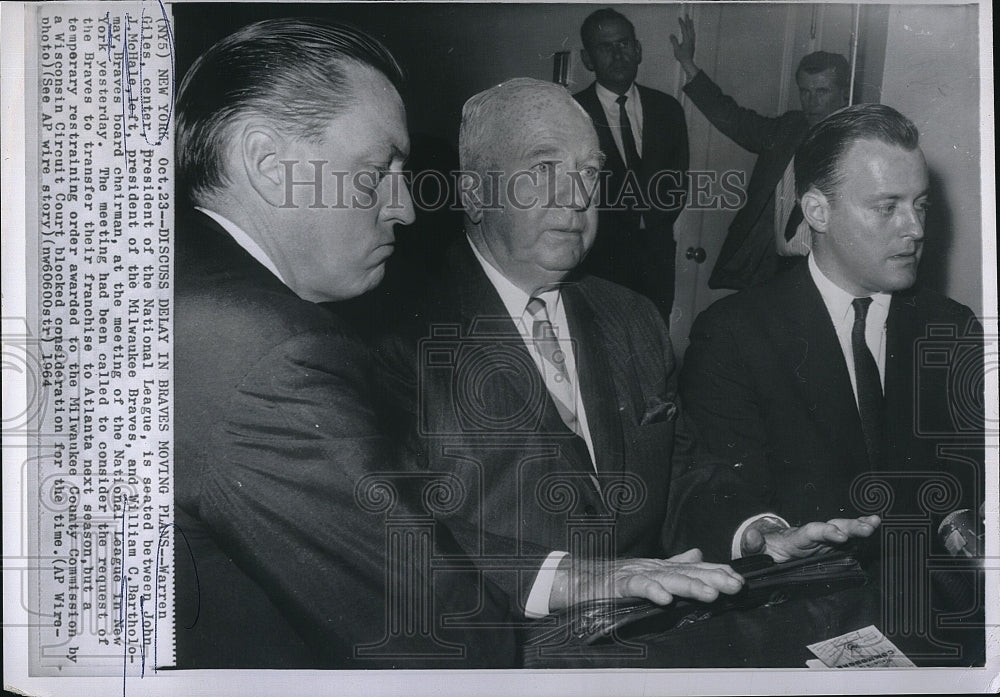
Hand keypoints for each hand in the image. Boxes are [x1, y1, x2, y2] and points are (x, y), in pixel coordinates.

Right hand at [549, 548, 743, 610]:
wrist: (577, 579)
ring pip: (667, 579)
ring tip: (711, 594)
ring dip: (690, 585)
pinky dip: (651, 591)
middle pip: (686, 572)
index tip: (738, 580)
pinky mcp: (618, 584)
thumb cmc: (612, 578)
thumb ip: (674, 564)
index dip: (716, 572)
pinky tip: (665, 600)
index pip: (694, 568)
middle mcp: (652, 567)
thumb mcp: (649, 572)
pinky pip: (636, 587)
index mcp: (661, 567)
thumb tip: (698, 553)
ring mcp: (635, 574)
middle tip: (735, 586)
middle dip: (712, 578)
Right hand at [669, 15, 698, 77]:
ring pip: (692, 30)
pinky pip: (693, 34)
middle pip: (690, 28)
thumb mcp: (676, 49)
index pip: (684, 29)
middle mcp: (691, 39)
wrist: (688, 62)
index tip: (679, 18)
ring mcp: (692, 41)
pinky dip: (692, 30)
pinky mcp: (693, 43)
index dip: (682, 23)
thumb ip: (674, 42)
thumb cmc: (682, 57)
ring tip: (690, 20)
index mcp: (687, 40)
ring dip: (691, 25)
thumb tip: (671, 35)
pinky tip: (691, 30)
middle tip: (687, 15)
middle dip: (688, 21)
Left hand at [743, 515, 880, 562]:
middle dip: (850, 526)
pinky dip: (861, 535)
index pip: (812, 532)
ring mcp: (825, 542)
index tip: (840, 535)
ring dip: (859, 527)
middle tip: (867, 527)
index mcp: (797, 538)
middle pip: (833, 527)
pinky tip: (874, 528)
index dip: (827, 532)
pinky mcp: (832, 548)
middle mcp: (814, 536)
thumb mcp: (755, 549)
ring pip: (844, 531)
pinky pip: (848, 541)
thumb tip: (750, 534)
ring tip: (875, 522)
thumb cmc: (765, 550)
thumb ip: (752, 544)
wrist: (771, 550)